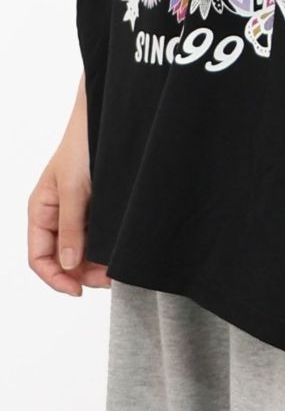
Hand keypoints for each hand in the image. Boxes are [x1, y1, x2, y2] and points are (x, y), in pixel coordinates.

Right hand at [27, 74, 110, 296]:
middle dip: (82, 273)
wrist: (110, 120)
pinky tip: (120, 252)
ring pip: (82, 251)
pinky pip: (99, 236)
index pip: (38, 257)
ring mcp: (79, 213)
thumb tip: (68, 265)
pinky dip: (107, 247)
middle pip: (63, 259)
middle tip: (108, 279)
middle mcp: (57, 216)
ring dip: (96, 263)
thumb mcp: (73, 188)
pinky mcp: (99, 208)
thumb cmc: (82, 146)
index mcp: (41, 211)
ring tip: (117, 268)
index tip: (78, 290)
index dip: (55, 278)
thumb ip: (70, 227)